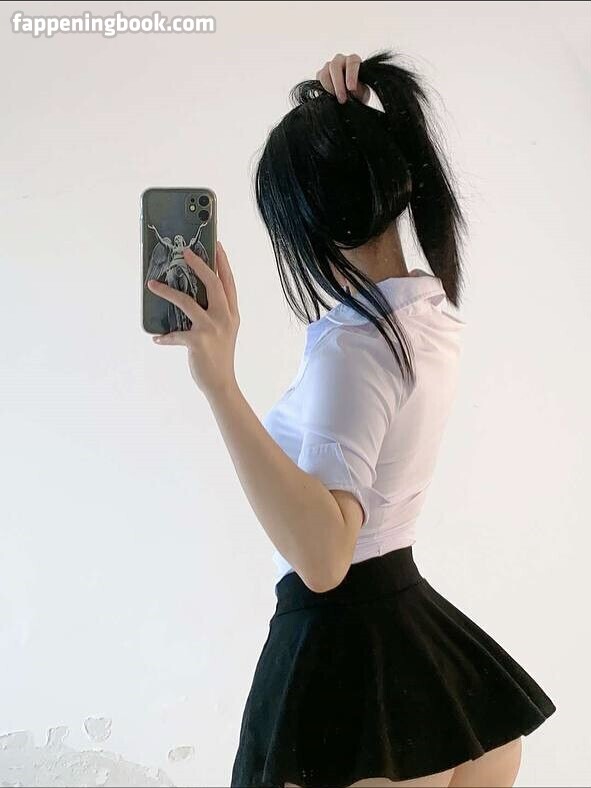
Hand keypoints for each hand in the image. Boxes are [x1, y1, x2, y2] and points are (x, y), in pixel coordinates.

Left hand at [147, 241, 239, 399]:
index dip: (222, 263)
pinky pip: (176, 334)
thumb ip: (214, 314)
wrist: (221, 383)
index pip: (228, 282)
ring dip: (167, 292)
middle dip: (199, 265)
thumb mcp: (223, 331)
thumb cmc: (219, 357)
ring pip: (187, 302)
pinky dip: (165, 336)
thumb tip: (190, 297)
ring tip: (152, 284)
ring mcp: (212, 328)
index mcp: (231, 313)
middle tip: (186, 251)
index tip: (216, 245)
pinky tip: (158, 338)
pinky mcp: (198, 341)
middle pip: (213, 284)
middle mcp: (225, 317)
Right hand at [316, 53, 369, 104]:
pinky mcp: (320, 74)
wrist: (350, 98)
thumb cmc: (358, 93)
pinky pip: (318, 79)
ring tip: (335, 99)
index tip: (351, 88)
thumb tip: (352, 91)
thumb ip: (359, 90)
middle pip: (335, 66)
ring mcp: (329, 66)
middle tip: (342, 99)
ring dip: (329, 88)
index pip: (352, 62)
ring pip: (324, 73)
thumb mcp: (363, 93)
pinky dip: (323, 89)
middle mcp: (341, 60)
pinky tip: (330, 96)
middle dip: (338, 84)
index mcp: (353, 61)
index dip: (351, 75)